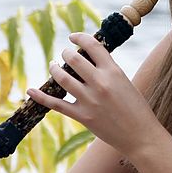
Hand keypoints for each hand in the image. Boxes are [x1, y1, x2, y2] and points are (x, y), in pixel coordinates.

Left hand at [27, 32, 165, 158]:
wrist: (141, 135)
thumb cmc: (136, 108)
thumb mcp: (125, 82)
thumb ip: (108, 71)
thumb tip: (89, 62)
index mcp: (114, 71)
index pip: (93, 45)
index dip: (80, 37)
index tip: (73, 37)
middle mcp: (100, 83)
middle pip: (74, 59)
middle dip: (66, 53)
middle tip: (64, 54)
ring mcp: (90, 100)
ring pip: (62, 79)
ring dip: (55, 69)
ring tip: (53, 65)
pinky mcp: (83, 116)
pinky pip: (57, 105)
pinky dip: (41, 97)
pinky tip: (30, 91)